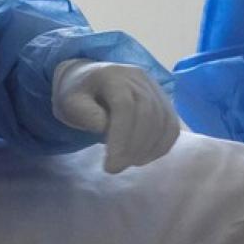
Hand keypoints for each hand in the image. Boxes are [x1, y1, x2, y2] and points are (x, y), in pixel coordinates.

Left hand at [52, 60, 180, 172]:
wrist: (91, 81)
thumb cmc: (79, 94)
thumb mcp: (71, 103)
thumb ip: (86, 115)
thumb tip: (107, 130)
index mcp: (113, 75)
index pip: (125, 106)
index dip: (121, 137)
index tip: (110, 164)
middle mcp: (139, 78)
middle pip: (148, 113)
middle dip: (134, 147)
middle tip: (117, 168)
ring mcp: (155, 89)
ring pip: (164, 121)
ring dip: (149, 149)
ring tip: (128, 163)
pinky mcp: (165, 102)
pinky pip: (172, 126)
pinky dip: (161, 146)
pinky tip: (143, 158)